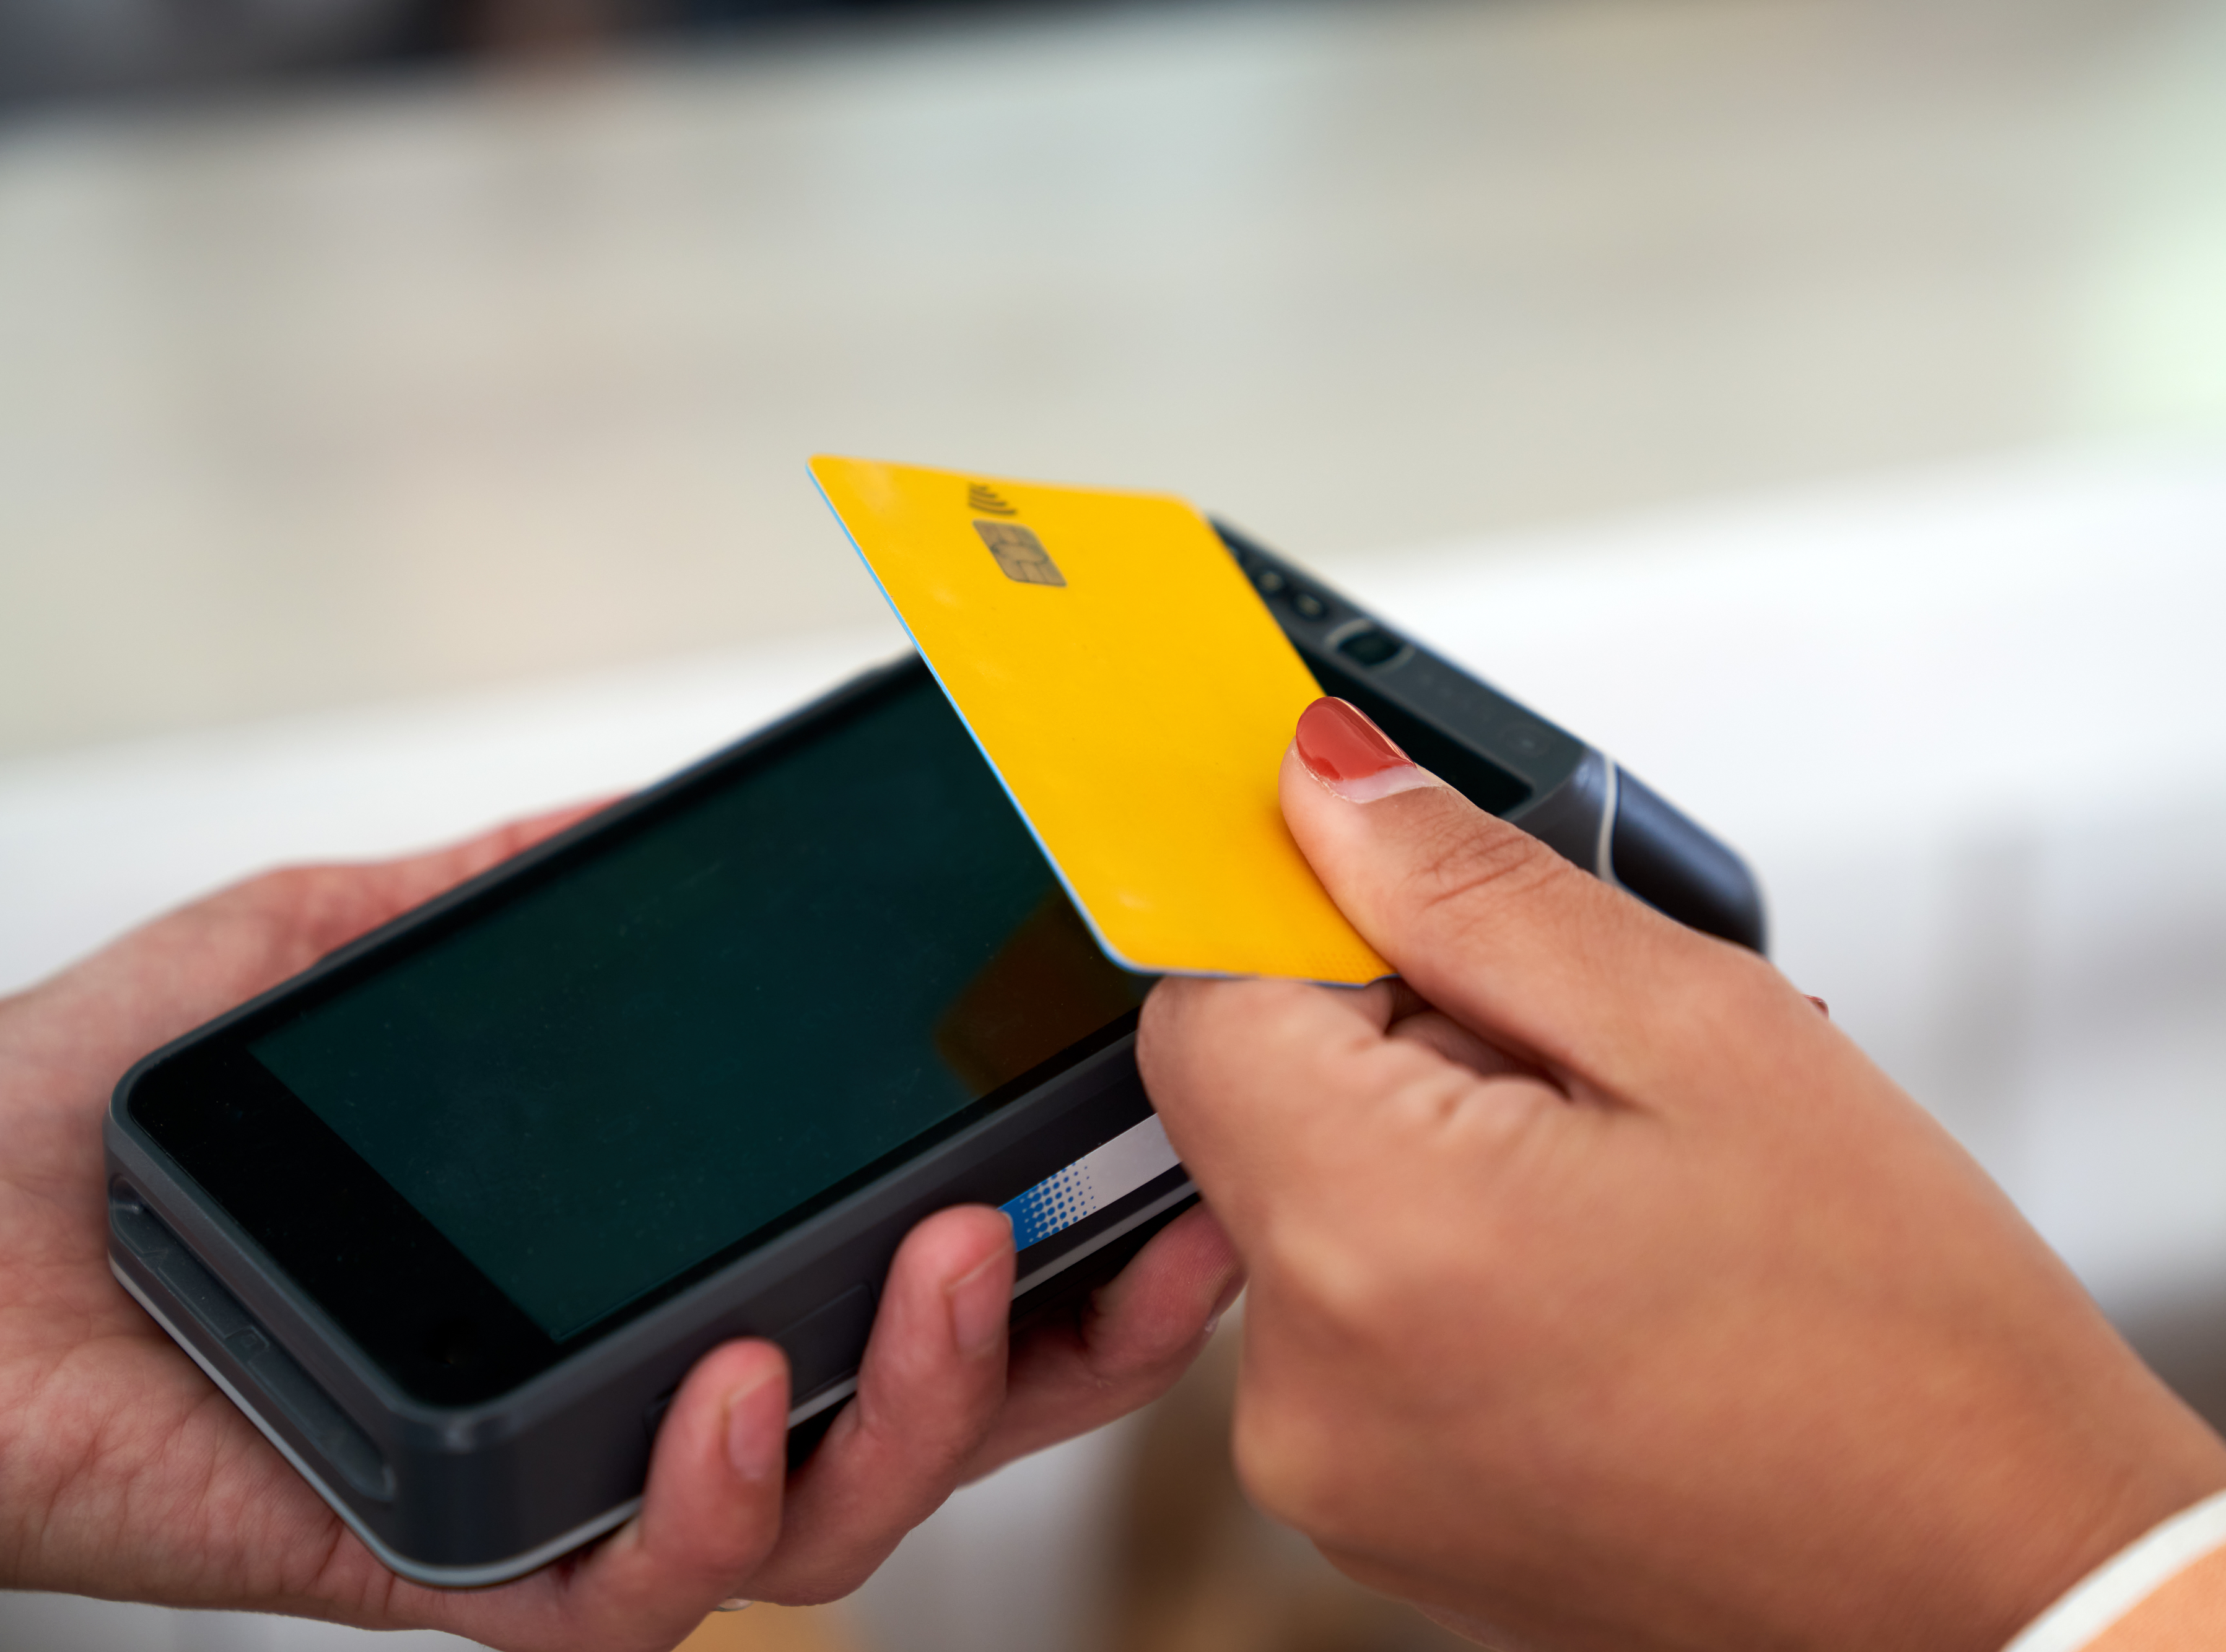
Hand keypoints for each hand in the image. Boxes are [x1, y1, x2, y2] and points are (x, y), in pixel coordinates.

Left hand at [0, 809, 1239, 1649]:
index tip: (1161, 1149)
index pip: (898, 1262)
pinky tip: (732, 1391)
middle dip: (1078, 1350)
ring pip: (828, 1514)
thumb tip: (647, 816)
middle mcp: (646, 1388)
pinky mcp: (466, 1569)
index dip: (1056, 1234)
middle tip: (1161, 1249)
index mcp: (651, 1254)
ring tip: (948, 1274)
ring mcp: (569, 1489)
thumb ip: (502, 885)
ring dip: (929, 1403)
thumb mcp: (340, 941)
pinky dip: (715, 1501)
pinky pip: (641, 1597)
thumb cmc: (93, 1107)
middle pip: (926, 1413)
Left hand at [1137, 699, 2225, 1651]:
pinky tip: (1594, 1282)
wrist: (1997, 1570)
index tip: (1428, 920)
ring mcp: (1332, 1476)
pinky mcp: (1373, 1519)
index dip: (1315, 932)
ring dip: (1429, 1159)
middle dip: (1398, 1050)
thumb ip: (1467, 888)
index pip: (1199, 999)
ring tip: (1619, 1198)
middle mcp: (1308, 1388)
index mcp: (1371, 1239)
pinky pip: (1352, 1325)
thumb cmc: (1899, 1336)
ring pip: (1307, 1211)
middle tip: (1590, 1080)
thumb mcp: (1699, 1029)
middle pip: (1252, 1108)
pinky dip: (1441, 1267)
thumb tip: (1322, 783)